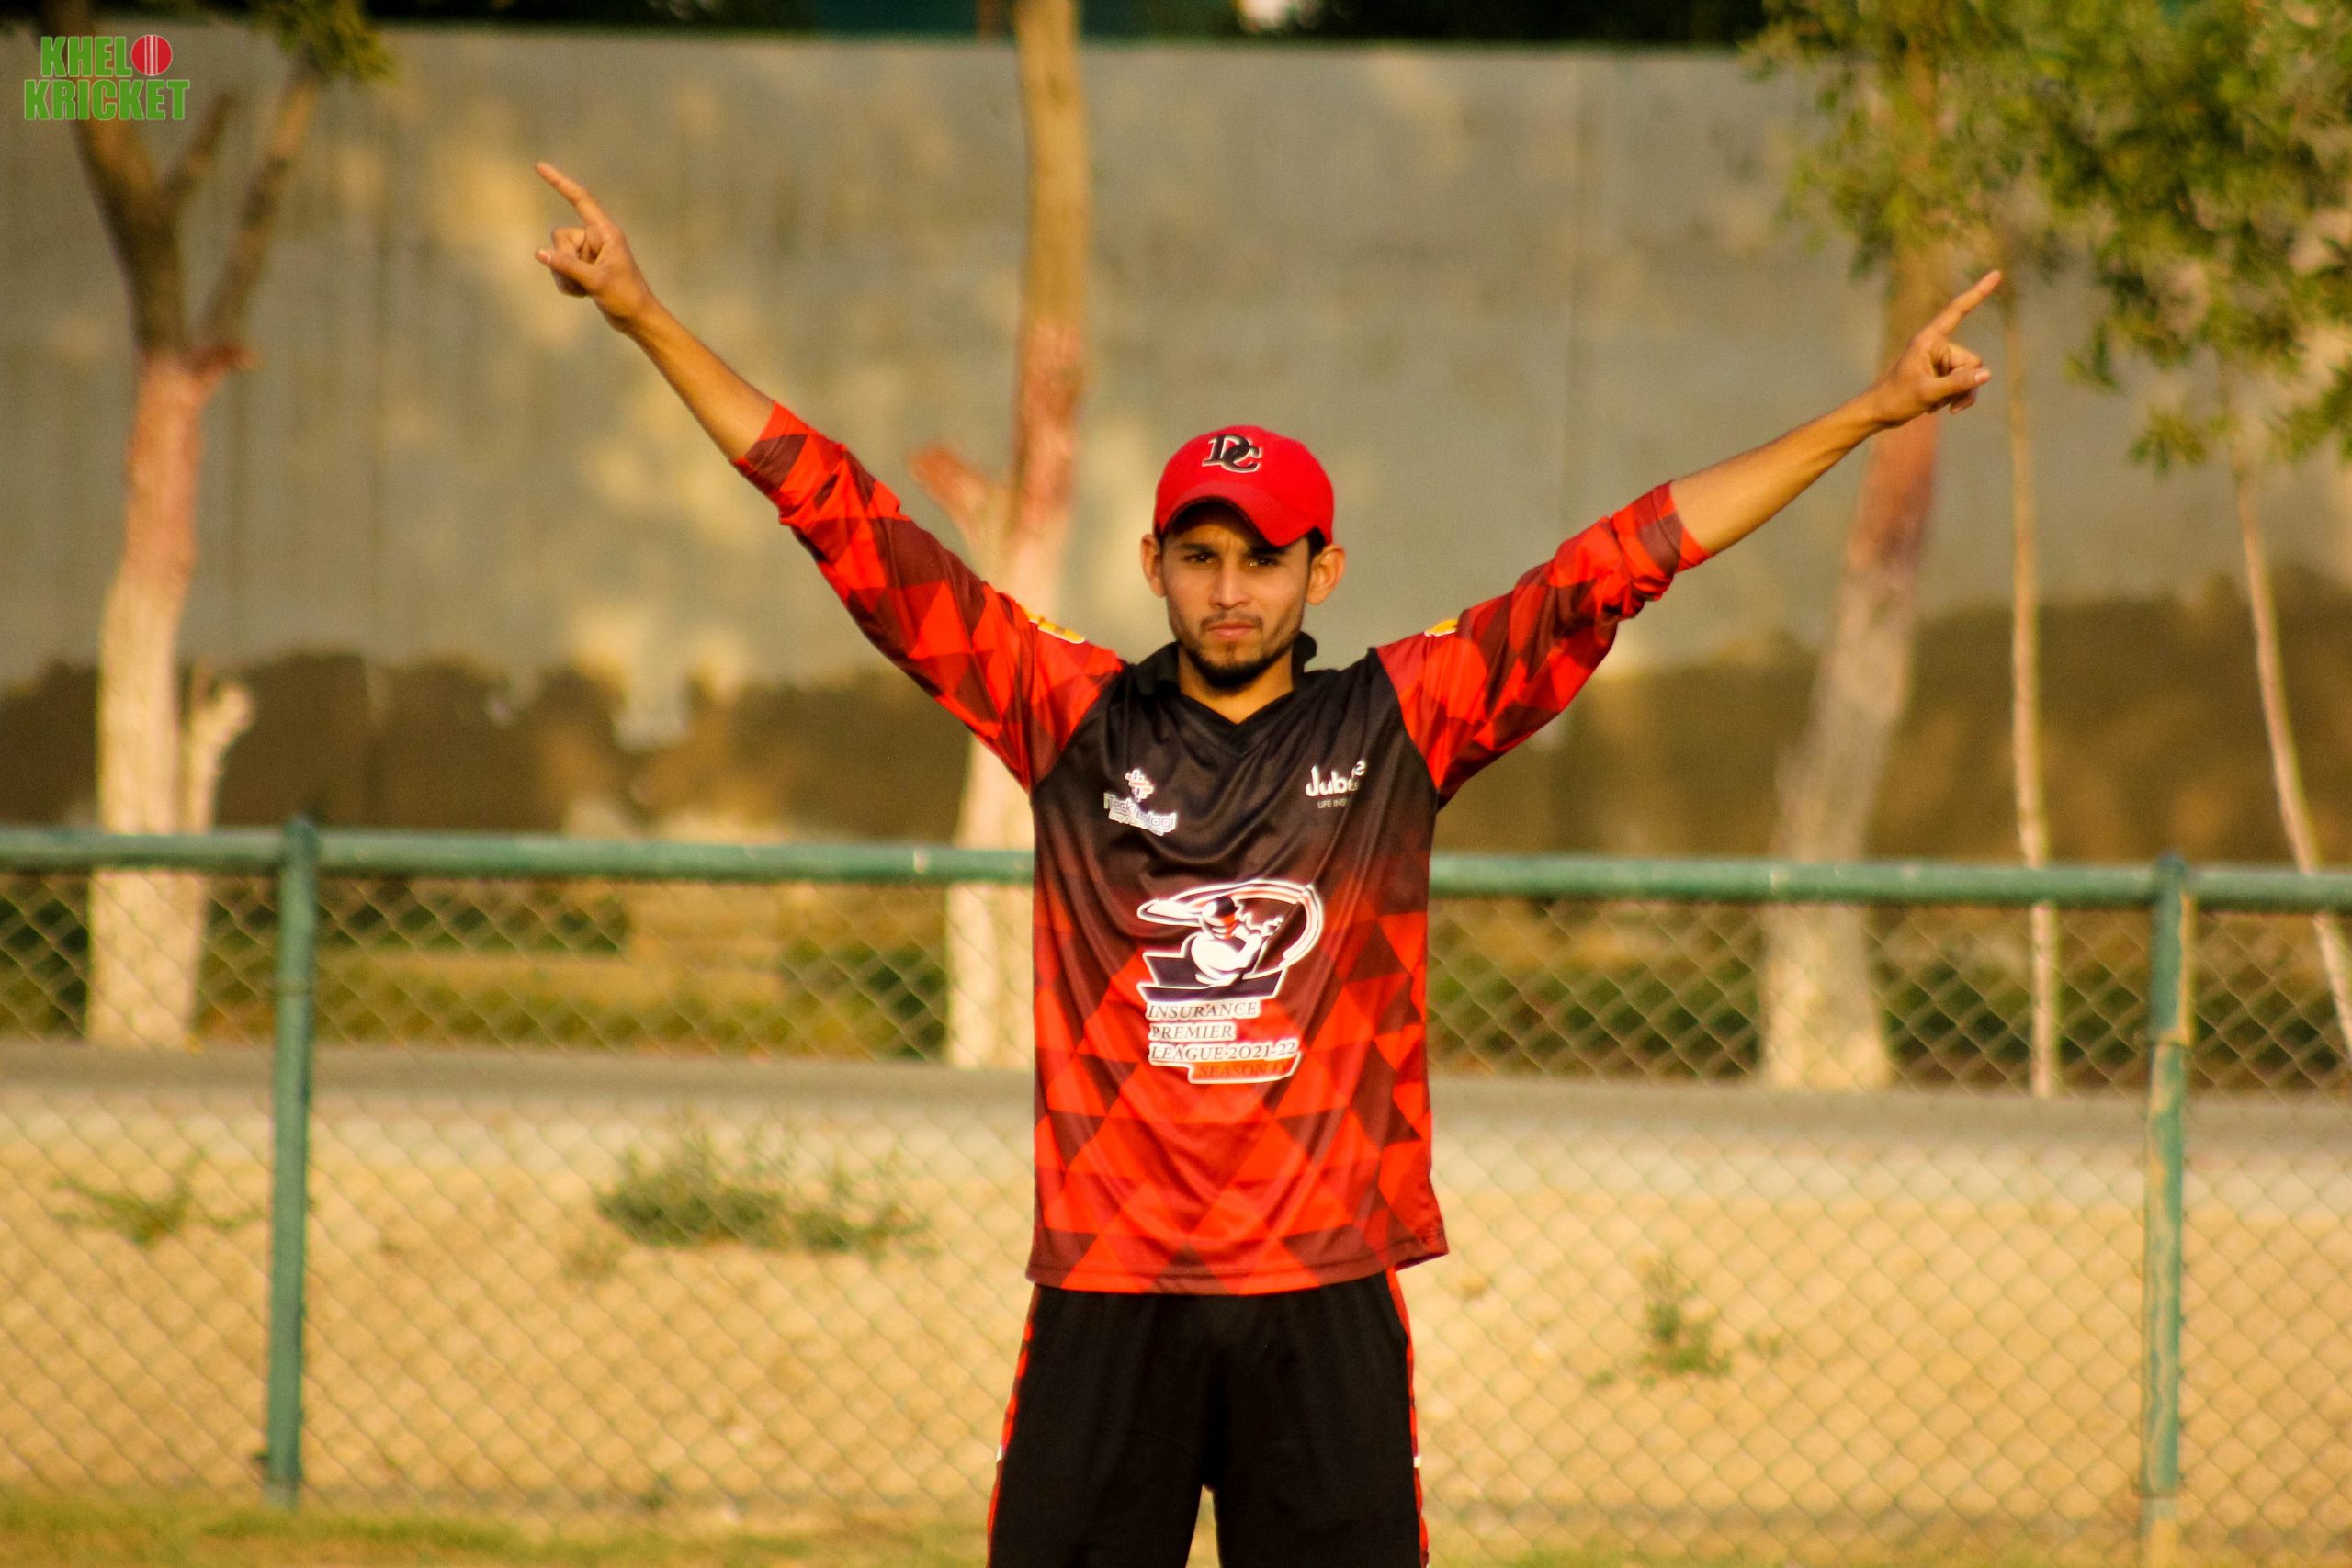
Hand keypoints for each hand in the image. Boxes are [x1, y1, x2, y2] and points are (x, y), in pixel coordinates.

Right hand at [533, 161, 655, 331]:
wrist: (636, 319)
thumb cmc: (625, 296)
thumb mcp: (595, 281)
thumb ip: (566, 266)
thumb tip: (540, 253)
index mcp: (605, 233)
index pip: (580, 200)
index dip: (560, 182)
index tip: (539, 167)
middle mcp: (595, 238)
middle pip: (560, 236)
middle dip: (564, 260)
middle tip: (584, 279)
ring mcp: (589, 254)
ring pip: (557, 255)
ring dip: (564, 276)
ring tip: (585, 290)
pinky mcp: (584, 268)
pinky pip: (560, 269)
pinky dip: (567, 283)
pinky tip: (583, 294)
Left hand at [1867, 269, 2000, 428]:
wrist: (1878, 414)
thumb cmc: (1895, 399)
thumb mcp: (1927, 393)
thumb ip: (1957, 384)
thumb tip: (1987, 374)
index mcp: (1929, 340)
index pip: (1957, 311)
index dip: (1978, 292)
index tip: (1996, 274)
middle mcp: (1937, 347)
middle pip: (1972, 361)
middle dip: (1963, 384)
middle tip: (1939, 399)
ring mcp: (1941, 361)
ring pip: (1971, 376)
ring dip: (1959, 394)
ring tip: (1936, 405)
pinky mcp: (1943, 375)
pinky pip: (1965, 384)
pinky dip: (1957, 398)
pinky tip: (1940, 408)